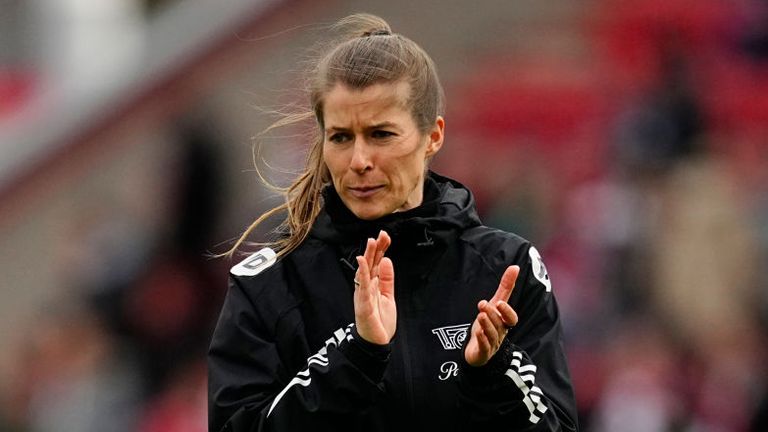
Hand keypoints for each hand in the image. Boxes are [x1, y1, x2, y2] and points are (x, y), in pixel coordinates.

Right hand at [353, 230, 395, 344]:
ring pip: (365, 272)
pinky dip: (362, 273)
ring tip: (371, 242)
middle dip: (375, 248)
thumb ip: (387, 279)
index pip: (376, 263)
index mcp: (372, 284)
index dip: (380, 249)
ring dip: (368, 256)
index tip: (386, 236)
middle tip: (381, 234)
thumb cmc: (380, 320)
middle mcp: (366, 287)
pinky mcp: (363, 304)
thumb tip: (387, 260)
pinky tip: (362, 262)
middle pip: (370, 264)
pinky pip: (362, 286)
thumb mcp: (388, 296)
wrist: (376, 343)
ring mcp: (363, 295)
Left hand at [464, 265, 519, 366]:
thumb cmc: (487, 324)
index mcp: (504, 323)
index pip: (511, 319)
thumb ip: (505, 287)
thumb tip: (515, 267)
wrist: (476, 349)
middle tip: (482, 304)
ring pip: (492, 335)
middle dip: (492, 314)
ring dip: (487, 325)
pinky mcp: (482, 353)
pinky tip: (478, 333)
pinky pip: (484, 348)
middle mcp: (500, 334)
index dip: (507, 312)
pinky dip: (482, 340)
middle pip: (499, 325)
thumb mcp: (495, 304)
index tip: (499, 302)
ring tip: (480, 315)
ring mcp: (492, 345)